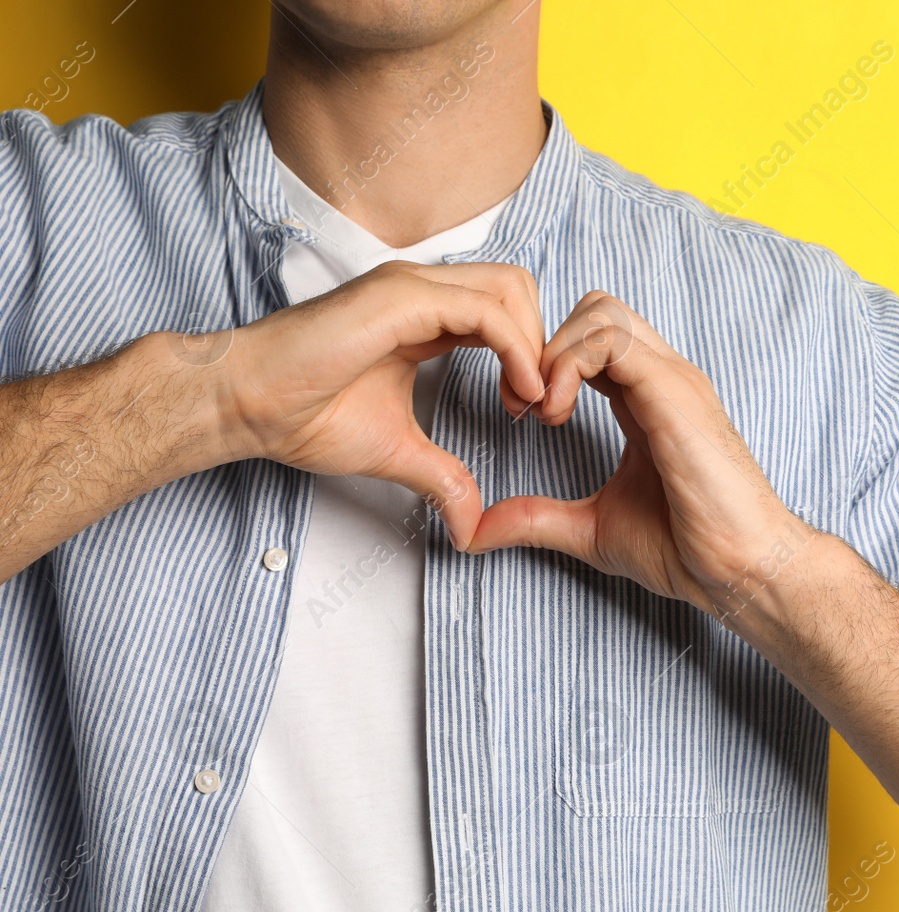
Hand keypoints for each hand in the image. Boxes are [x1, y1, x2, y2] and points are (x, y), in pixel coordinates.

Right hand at [217, 260, 546, 547]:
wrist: (244, 406)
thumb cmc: (301, 417)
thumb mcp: (396, 451)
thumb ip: (442, 478)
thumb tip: (471, 527)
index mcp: (424, 315)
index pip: (504, 310)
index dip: (530, 354)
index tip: (531, 410)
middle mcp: (421, 290)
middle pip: (518, 287)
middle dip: (544, 342)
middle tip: (540, 404)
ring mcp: (410, 287)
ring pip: (509, 289)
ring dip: (536, 346)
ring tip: (531, 403)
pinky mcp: (400, 298)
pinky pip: (484, 311)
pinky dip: (515, 349)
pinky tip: (517, 394)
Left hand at [468, 291, 805, 619]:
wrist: (739, 569)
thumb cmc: (688, 549)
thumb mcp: (592, 529)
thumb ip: (537, 518)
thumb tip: (476, 531)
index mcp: (646, 401)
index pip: (591, 341)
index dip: (545, 364)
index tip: (521, 415)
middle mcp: (662, 380)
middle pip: (595, 309)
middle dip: (545, 346)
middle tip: (526, 406)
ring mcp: (672, 380)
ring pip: (600, 312)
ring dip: (555, 353)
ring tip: (544, 411)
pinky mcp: (675, 392)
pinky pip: (612, 338)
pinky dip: (570, 364)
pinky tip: (559, 413)